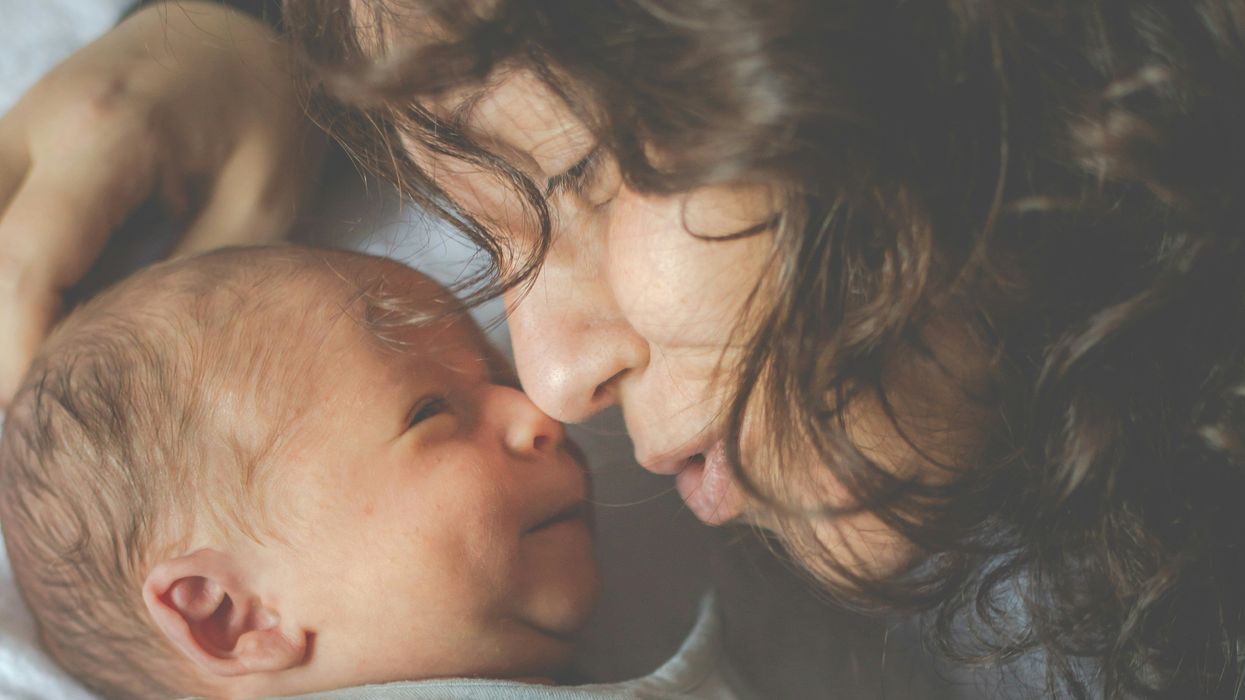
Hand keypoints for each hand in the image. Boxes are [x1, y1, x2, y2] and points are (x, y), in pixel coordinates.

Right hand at [0, 1, 321, 402]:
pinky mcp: (13, 145)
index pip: (31, 260)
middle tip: (31, 420)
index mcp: (107, 134)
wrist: (236, 32)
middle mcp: (36, 126)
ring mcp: (13, 129)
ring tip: (35, 384)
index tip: (36, 414)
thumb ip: (197, 273)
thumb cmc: (265, 113)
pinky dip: (4, 277)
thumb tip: (139, 361)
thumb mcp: (262, 200)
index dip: (20, 348)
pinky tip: (33, 328)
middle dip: (0, 343)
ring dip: (0, 309)